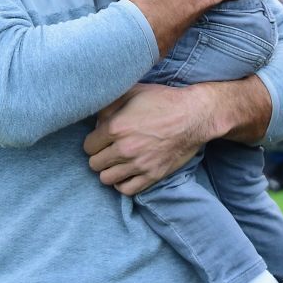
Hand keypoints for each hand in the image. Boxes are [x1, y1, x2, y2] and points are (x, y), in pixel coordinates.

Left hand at [83, 82, 214, 195]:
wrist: (194, 115)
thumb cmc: (164, 100)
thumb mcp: (134, 92)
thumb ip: (109, 105)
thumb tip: (96, 119)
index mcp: (116, 128)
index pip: (88, 146)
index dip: (94, 141)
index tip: (102, 139)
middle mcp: (124, 149)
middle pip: (94, 164)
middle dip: (99, 156)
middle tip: (109, 150)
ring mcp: (139, 164)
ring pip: (106, 179)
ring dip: (109, 170)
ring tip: (116, 162)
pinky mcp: (153, 175)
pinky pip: (126, 190)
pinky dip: (122, 183)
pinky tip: (126, 173)